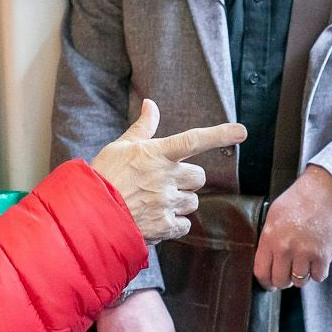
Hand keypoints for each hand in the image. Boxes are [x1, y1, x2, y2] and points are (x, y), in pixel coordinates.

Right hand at [90, 100, 246, 242]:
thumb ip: (142, 128)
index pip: (193, 140)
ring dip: (182, 201)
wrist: (89, 215)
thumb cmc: (102, 177)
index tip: (242, 132)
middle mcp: (166, 177)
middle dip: (188, 180)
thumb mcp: (119, 147)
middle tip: (166, 182)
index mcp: (156, 154)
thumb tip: (151, 105)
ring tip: (156, 201)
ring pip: (193, 201)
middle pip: (198, 177)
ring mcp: (167, 203)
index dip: (220, 135)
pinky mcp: (165, 226)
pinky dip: (176, 222)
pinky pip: (185, 224)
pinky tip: (157, 218)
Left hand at [255, 165, 331, 288]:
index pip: (261, 272)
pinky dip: (318, 272)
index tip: (270, 284)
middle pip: (280, 281)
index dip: (265, 282)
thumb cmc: (298, 199)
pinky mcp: (323, 255)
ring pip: (299, 282)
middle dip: (283, 281)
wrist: (324, 189)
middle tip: (288, 274)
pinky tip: (317, 262)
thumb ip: (268, 239)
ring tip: (303, 264)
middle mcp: (285, 248)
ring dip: (301, 276)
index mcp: (269, 237)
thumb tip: (266, 261)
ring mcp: (304, 252)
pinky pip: (318, 277)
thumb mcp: (274, 215)